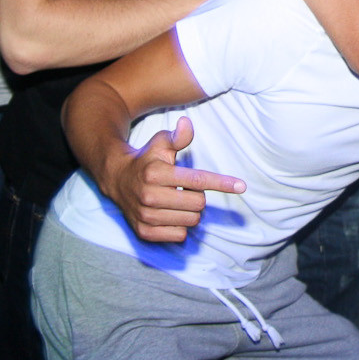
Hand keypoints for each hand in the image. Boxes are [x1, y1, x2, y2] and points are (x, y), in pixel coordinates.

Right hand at [102, 117, 246, 242]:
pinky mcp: (144, 232)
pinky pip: (180, 235)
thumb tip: (187, 124)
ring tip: (175, 201)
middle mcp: (150, 196)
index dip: (222, 183)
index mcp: (156, 173)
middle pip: (199, 203)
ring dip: (190, 212)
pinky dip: (180, 226)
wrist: (117, 180)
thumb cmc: (146, 160)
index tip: (241, 186)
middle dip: (197, 196)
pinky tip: (169, 214)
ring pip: (192, 221)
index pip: (197, 180)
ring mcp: (146, 216)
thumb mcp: (160, 143)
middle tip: (183, 188)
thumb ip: (177, 136)